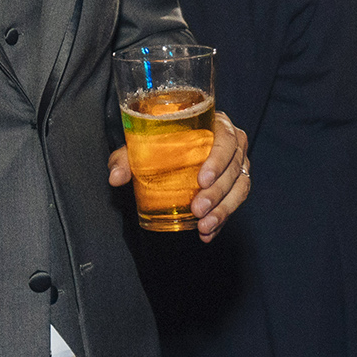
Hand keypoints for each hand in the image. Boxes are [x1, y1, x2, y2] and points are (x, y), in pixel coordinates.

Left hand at [106, 111, 250, 240]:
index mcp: (216, 124)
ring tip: (204, 225)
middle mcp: (233, 143)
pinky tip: (208, 232)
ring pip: (240, 187)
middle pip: (234, 167)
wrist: (171, 150)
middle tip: (198, 209)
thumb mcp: (142, 146)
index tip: (201, 180)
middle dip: (217, 192)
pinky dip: (222, 219)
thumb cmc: (161, 141)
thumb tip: (116, 177)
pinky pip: (236, 202)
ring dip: (224, 209)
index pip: (226, 139)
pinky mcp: (237, 184)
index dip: (218, 160)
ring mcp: (238, 164)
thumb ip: (127, 158)